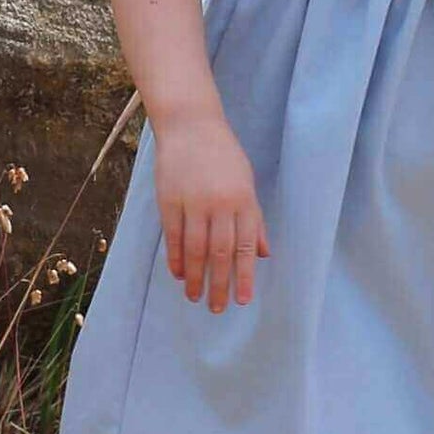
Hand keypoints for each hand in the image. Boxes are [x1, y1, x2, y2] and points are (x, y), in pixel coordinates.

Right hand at [151, 113, 270, 312]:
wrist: (191, 125)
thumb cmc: (223, 155)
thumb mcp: (247, 183)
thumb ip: (254, 220)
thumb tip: (263, 254)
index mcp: (243, 201)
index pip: (245, 247)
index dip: (244, 276)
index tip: (242, 300)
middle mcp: (220, 204)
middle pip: (220, 253)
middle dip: (219, 284)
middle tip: (217, 308)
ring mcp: (193, 202)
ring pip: (195, 249)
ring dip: (195, 277)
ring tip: (194, 296)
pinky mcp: (169, 200)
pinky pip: (173, 236)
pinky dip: (175, 258)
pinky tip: (177, 274)